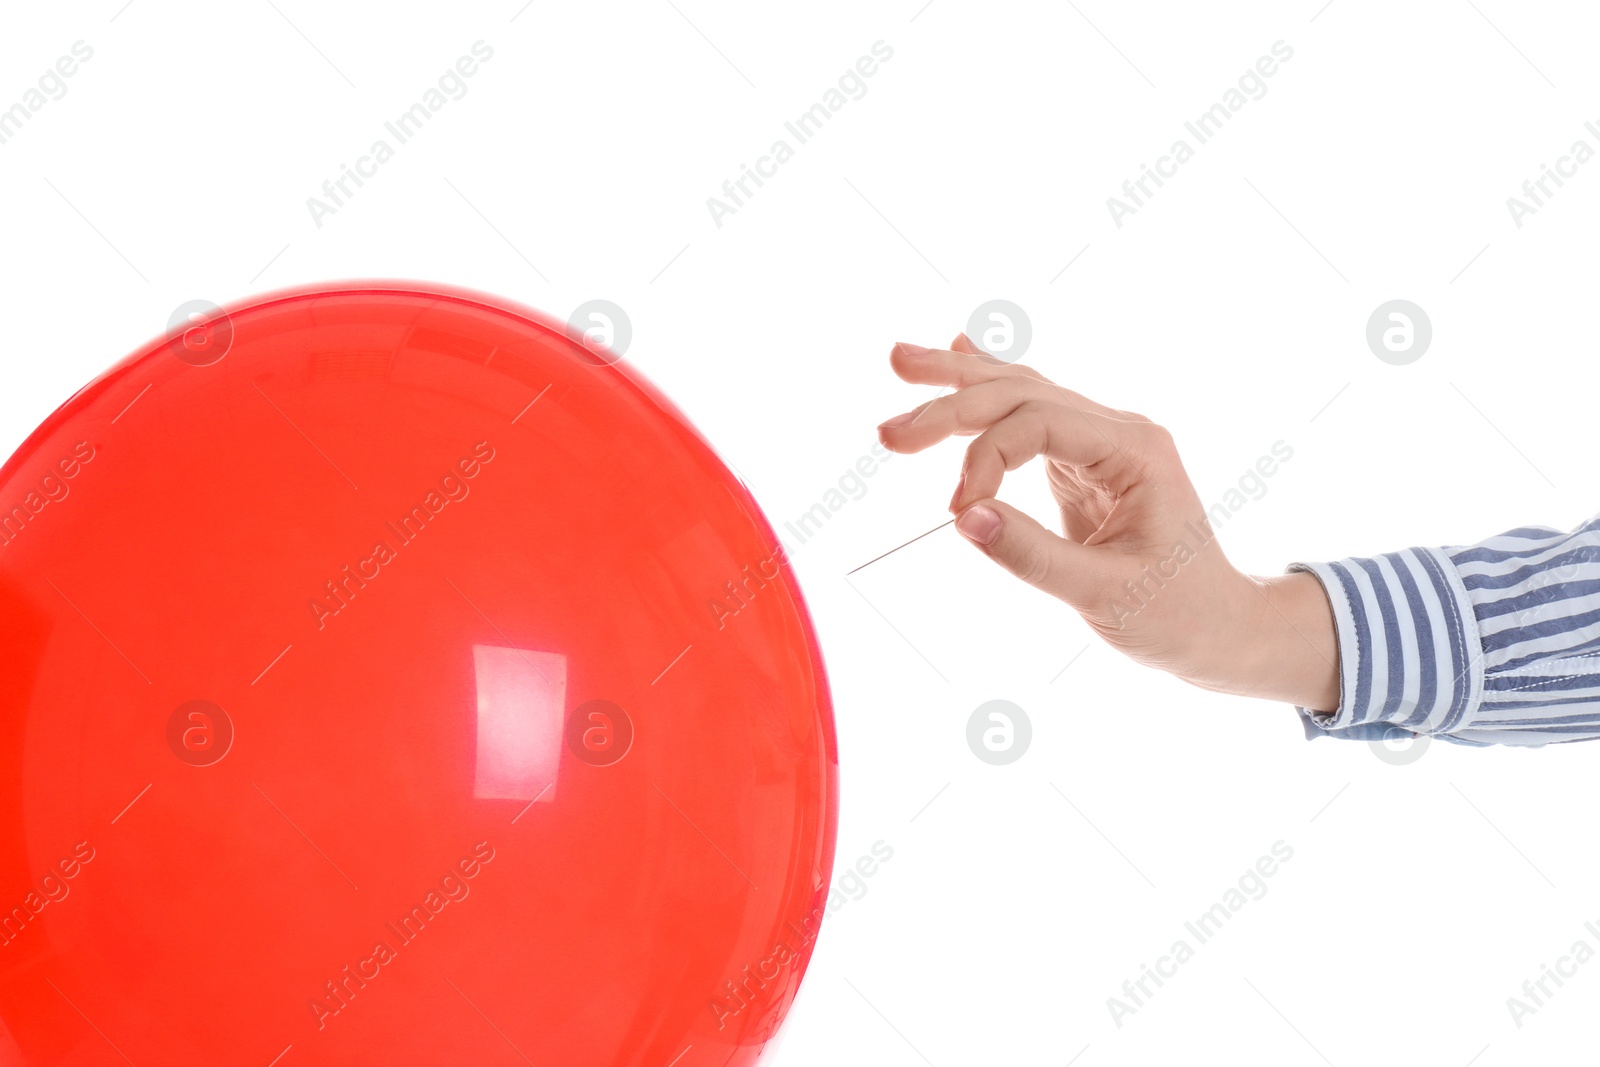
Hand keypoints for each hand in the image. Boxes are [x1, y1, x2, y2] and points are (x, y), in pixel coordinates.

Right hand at [877, 336, 1338, 711]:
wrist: (1222, 627)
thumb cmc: (1178, 614)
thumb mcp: (1106, 594)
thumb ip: (1032, 554)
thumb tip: (963, 519)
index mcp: (1134, 450)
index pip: (1038, 422)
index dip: (984, 458)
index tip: (955, 511)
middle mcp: (1119, 432)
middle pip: (1022, 392)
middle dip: (950, 404)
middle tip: (887, 434)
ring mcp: (1102, 443)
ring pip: (1021, 391)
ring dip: (959, 379)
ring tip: (900, 361)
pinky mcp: (1083, 463)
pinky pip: (1030, 415)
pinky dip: (990, 390)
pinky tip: (960, 352)